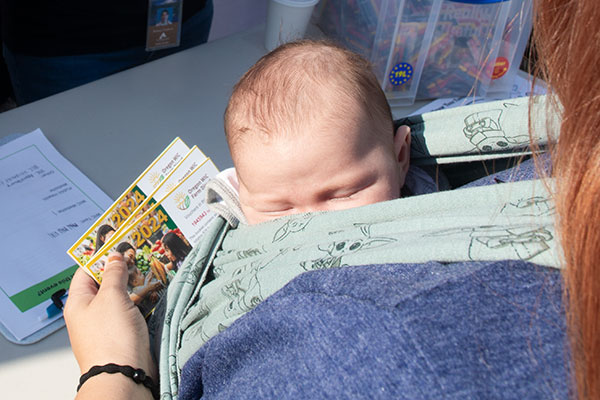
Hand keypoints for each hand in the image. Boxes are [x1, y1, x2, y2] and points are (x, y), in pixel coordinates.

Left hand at [64, 253, 155, 378]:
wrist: (124, 375)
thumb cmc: (111, 340)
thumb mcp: (112, 297)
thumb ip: (114, 274)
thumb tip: (114, 257)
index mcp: (79, 302)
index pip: (86, 271)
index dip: (102, 256)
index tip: (118, 245)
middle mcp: (90, 312)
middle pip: (105, 283)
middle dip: (121, 270)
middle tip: (137, 257)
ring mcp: (107, 324)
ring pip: (121, 297)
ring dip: (134, 286)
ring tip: (148, 273)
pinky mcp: (123, 333)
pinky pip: (131, 311)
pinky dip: (141, 302)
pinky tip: (152, 296)